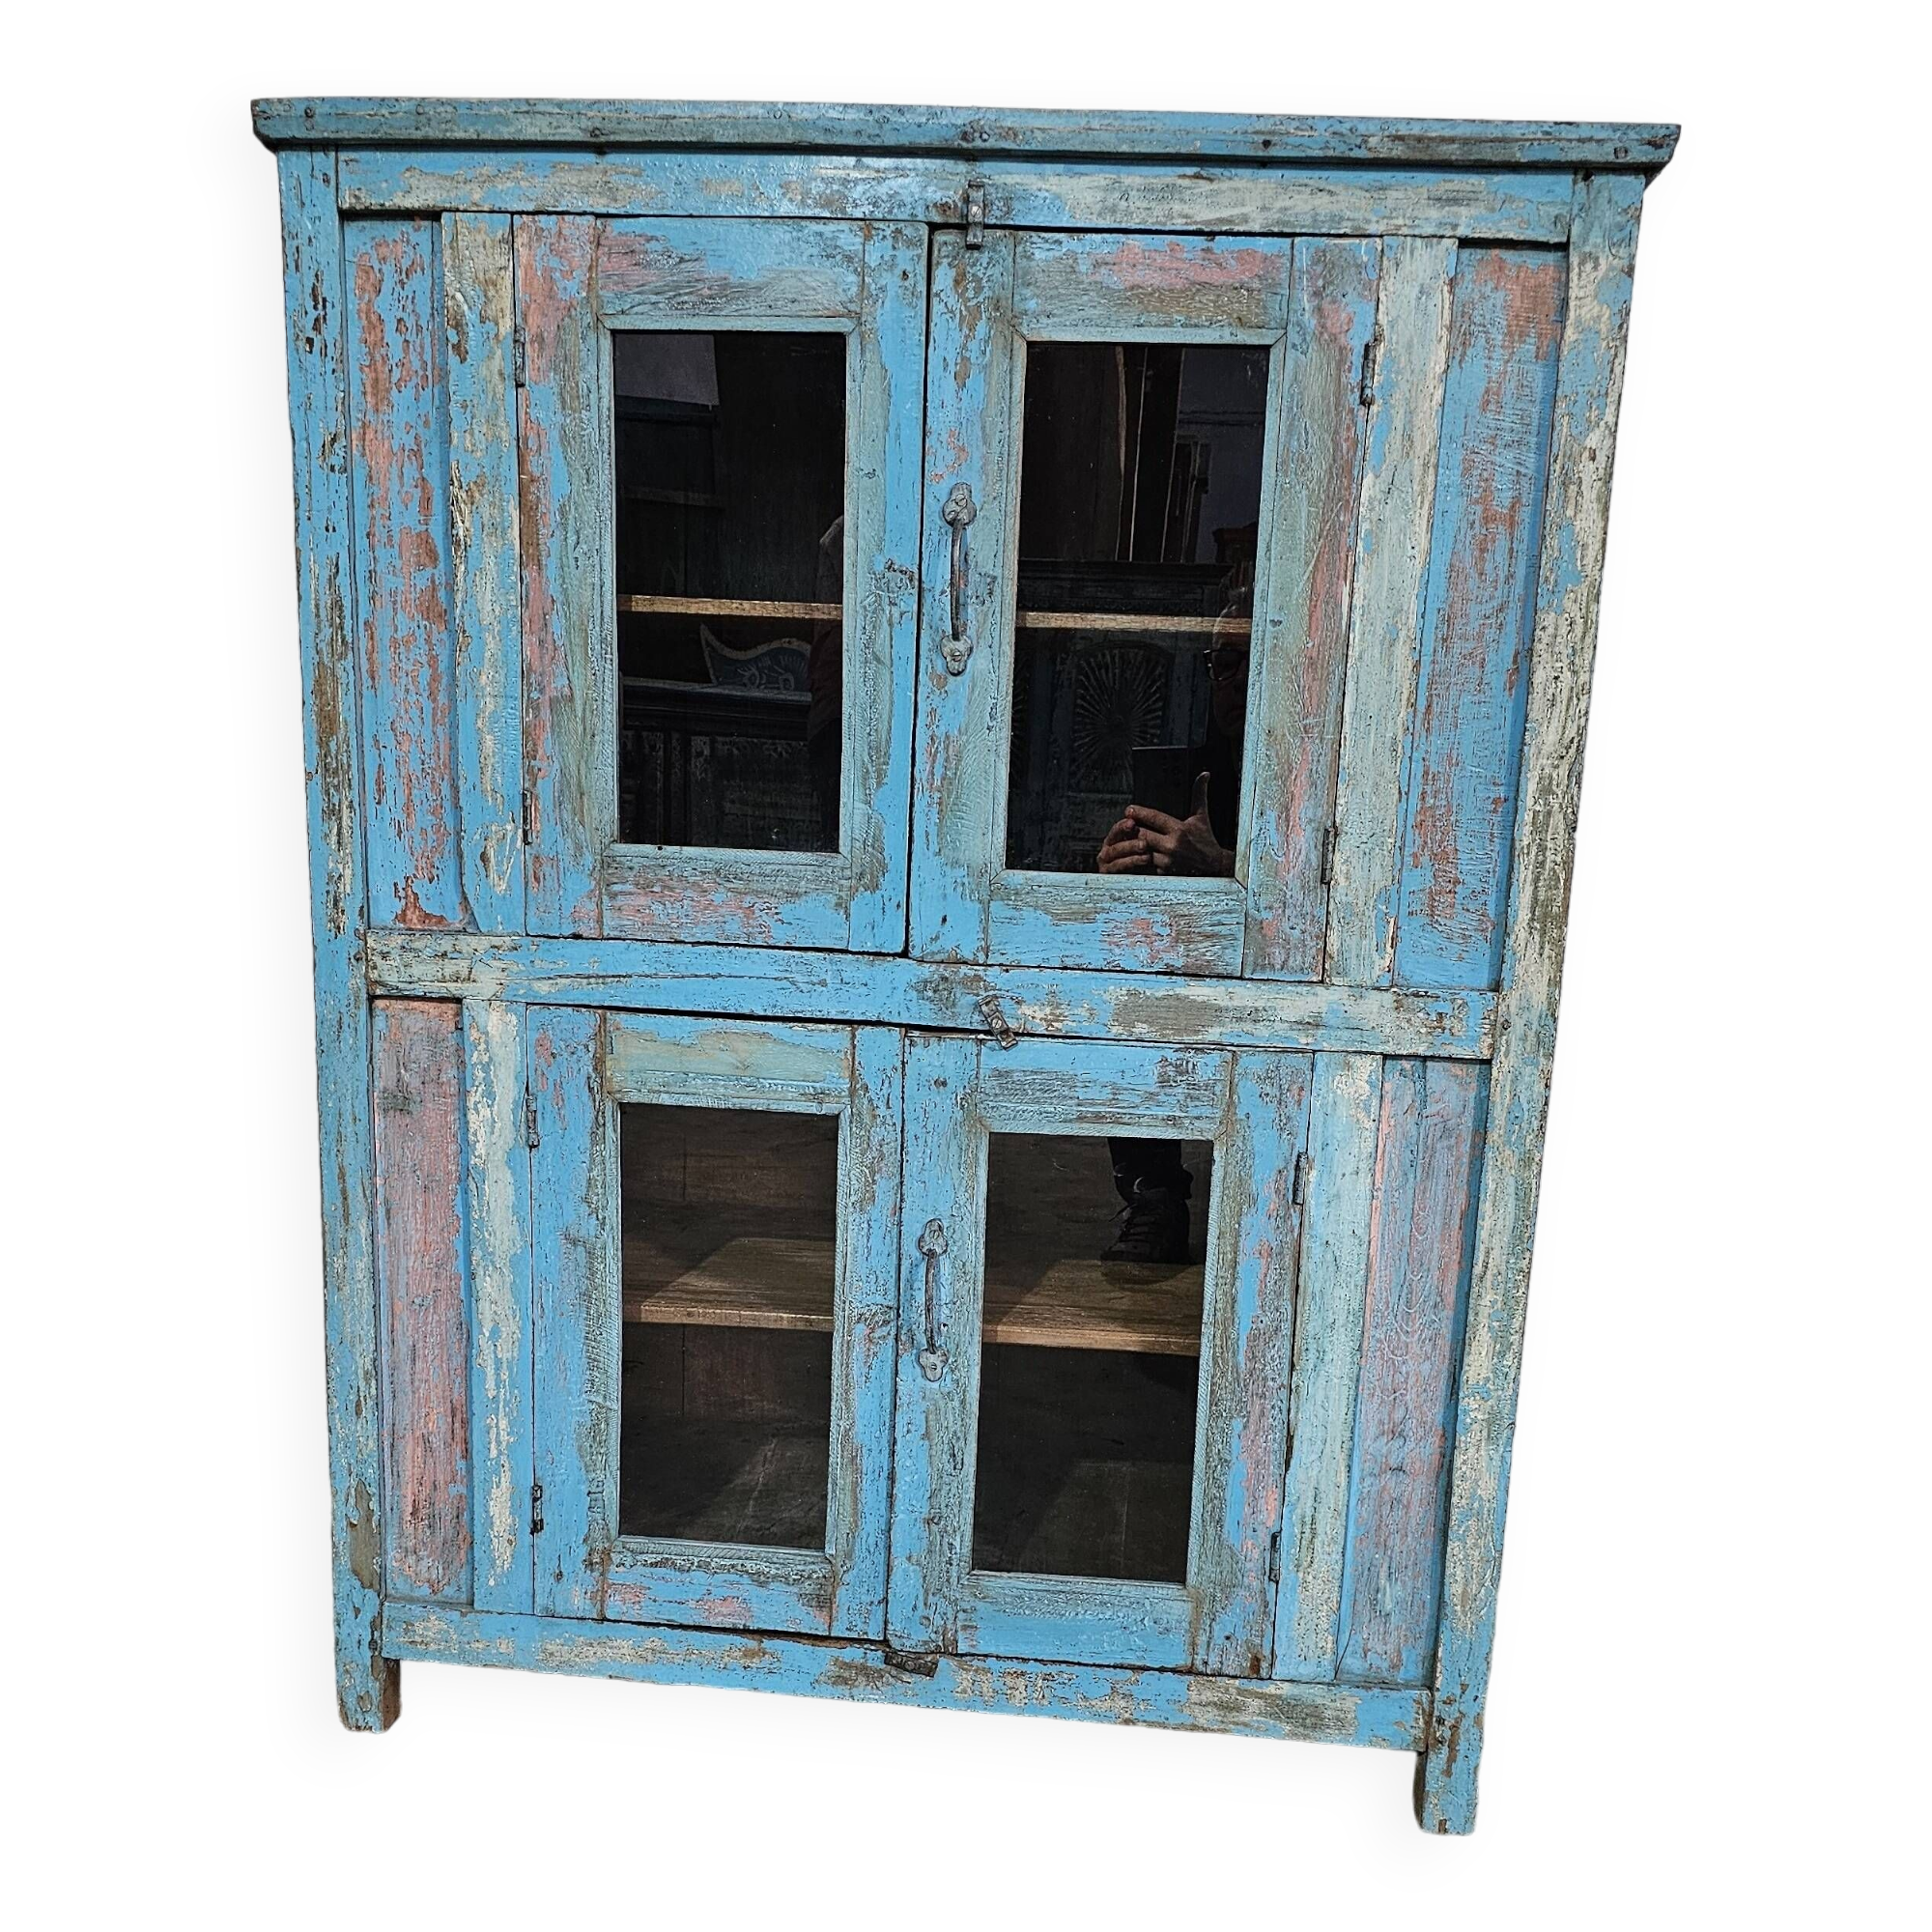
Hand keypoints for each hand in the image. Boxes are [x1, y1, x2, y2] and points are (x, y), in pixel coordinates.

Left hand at [1096, 773, 1233, 877]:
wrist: (1213, 865)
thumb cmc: (1205, 839)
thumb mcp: (1201, 815)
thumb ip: (1199, 794)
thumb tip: (1204, 774)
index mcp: (1179, 830)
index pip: (1154, 818)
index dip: (1139, 813)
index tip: (1129, 809)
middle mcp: (1172, 845)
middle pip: (1143, 834)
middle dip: (1133, 829)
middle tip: (1124, 824)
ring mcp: (1167, 860)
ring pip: (1141, 850)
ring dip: (1133, 843)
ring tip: (1126, 837)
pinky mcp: (1164, 872)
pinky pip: (1146, 863)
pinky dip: (1140, 857)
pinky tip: (1135, 851)